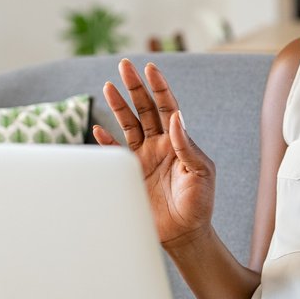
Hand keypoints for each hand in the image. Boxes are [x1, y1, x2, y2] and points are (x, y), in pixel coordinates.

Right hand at [93, 59, 215, 249]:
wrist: (184, 234)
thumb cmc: (199, 204)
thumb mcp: (201, 173)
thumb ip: (187, 146)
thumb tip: (175, 118)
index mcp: (178, 141)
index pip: (167, 107)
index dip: (159, 88)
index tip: (151, 68)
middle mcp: (159, 145)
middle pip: (144, 109)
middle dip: (135, 86)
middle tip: (125, 65)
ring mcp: (143, 158)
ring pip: (128, 124)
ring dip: (119, 105)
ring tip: (110, 85)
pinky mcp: (130, 174)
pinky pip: (115, 153)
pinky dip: (105, 141)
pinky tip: (98, 128)